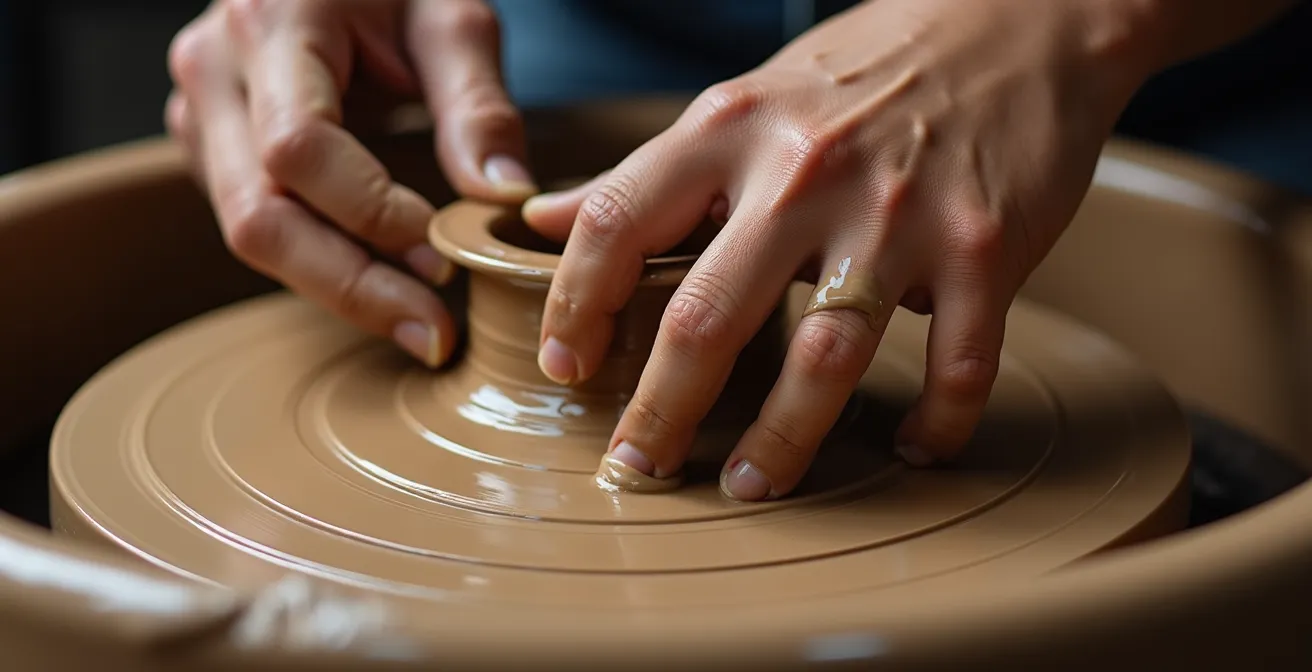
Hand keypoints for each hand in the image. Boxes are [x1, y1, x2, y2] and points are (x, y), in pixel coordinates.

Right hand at [166, 0, 535, 366]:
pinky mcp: (210, 147)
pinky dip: (322, 265)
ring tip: (420, 320)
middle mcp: (214, 71)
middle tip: (433, 332)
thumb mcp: (452, 16)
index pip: (300, 148)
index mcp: (271, 22)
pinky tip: (385, 284)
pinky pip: (257, 224)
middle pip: (259, 214)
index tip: (445, 254)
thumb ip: (477, 103)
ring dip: (338, 288)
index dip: (371, 215)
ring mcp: (200, 113)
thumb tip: (504, 198)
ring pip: (249, 233)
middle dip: (352, 286)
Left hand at [522, 0, 1159, 499]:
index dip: (574, 306)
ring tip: (748, 485)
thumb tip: (545, 217)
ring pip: (824, 356)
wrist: (1016, 22)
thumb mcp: (742, 102)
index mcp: (731, 131)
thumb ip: (648, 173)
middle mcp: (804, 173)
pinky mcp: (983, 247)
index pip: (616, 224)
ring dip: (781, 439)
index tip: (565, 367)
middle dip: (660, 409)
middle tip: (636, 466)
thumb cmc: (866, 69)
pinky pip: (958, 361)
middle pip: (707, 315)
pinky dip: (937, 420)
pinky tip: (914, 446)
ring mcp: (898, 214)